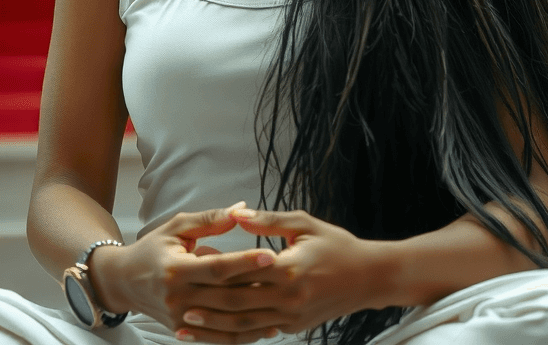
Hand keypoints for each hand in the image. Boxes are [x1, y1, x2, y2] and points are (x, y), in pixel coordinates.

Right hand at [89, 204, 280, 340]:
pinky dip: (242, 332)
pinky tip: (265, 326)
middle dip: (256, 287)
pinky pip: (217, 335)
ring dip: (255, 315)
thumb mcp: (177, 227)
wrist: (125, 281)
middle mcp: (177, 297)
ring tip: (284, 305)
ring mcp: (180, 318)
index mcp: (175, 268)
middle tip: (286, 279)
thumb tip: (242, 210)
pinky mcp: (182, 330)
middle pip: (223, 296)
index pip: (216, 268)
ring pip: (224, 320)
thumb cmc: (153, 248)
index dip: (244, 262)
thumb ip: (210, 220)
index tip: (270, 255)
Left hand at [173, 209, 388, 341]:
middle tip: (178, 307)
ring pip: (245, 326)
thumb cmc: (336, 244)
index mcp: (288, 268)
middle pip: (238, 305)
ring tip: (187, 327)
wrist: (369, 277)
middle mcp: (288, 298)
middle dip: (206, 308)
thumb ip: (267, 221)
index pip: (242, 273)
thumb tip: (236, 214)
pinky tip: (218, 333)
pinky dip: (236, 335)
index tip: (190, 270)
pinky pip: (259, 333)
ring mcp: (291, 317)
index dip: (214, 273)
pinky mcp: (294, 328)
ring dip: (214, 328)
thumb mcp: (303, 223)